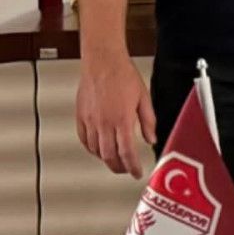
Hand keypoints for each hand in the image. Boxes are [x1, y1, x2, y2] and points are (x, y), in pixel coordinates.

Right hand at [76, 52, 155, 178]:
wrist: (103, 62)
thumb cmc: (123, 75)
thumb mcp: (144, 97)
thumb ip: (148, 121)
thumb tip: (151, 138)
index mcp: (121, 119)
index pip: (127, 152)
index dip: (132, 166)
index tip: (136, 172)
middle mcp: (104, 123)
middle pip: (109, 156)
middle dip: (118, 167)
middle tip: (126, 170)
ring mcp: (90, 121)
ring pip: (95, 150)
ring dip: (106, 159)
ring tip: (115, 160)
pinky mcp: (80, 117)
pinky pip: (84, 140)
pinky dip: (92, 149)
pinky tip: (98, 148)